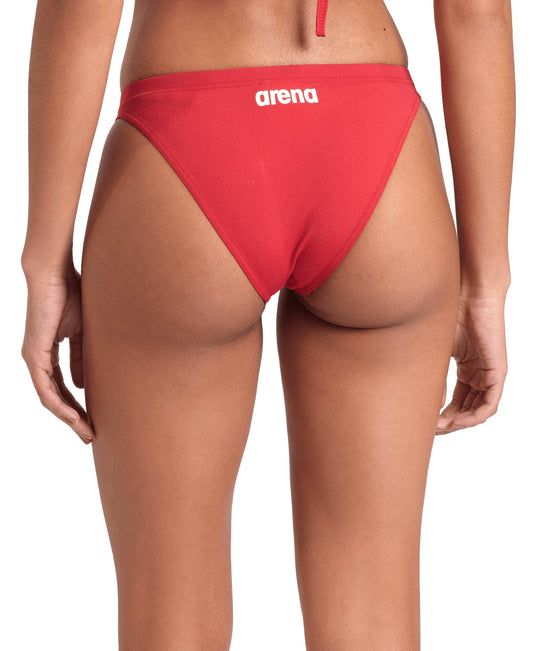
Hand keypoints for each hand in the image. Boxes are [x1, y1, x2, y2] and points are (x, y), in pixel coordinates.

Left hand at [21, 267, 94, 442]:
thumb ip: (81, 358)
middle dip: (73, 418)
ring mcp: (32, 358)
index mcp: (46, 352)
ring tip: (86, 431)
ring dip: (68, 417)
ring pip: (48, 399)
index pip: (60, 387)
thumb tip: (83, 385)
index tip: (93, 419)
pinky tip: (73, 417)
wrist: (54, 273)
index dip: (77, 405)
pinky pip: (45, 389)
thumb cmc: (71, 294)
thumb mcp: (82, 332)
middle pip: (54, 398)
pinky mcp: (34, 355)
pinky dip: (60, 405)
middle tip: (90, 435)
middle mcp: (36, 359)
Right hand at [435, 291, 507, 434]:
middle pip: (467, 410)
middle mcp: (480, 375)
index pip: (457, 402)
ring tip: (440, 427)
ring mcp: (491, 375)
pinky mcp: (497, 372)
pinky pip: (489, 405)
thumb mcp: (437, 354)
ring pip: (478, 411)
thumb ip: (434, 379)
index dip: (442, 415)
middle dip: (449, 423)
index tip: (426, 422)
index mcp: (467, 369)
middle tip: (431, 430)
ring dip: (459, 423)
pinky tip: (456, 420)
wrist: (469, 294)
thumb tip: (428, 405)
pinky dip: (473, 417)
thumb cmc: (450, 314)